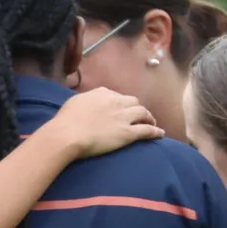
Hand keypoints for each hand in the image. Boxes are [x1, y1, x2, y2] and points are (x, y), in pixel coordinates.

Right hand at [45, 86, 162, 159]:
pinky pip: (147, 130)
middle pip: (133, 102)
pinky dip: (155, 131)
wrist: (68, 134)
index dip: (121, 103)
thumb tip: (87, 103)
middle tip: (139, 116)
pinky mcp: (128, 133)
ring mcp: (124, 117)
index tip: (121, 109)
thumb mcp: (75, 102)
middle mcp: (116, 102)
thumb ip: (86, 101)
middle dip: (137, 108)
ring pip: (143, 113)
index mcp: (102, 93)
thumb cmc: (66, 120)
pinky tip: (161, 134)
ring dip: (149, 117)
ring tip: (152, 123)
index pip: (117, 95)